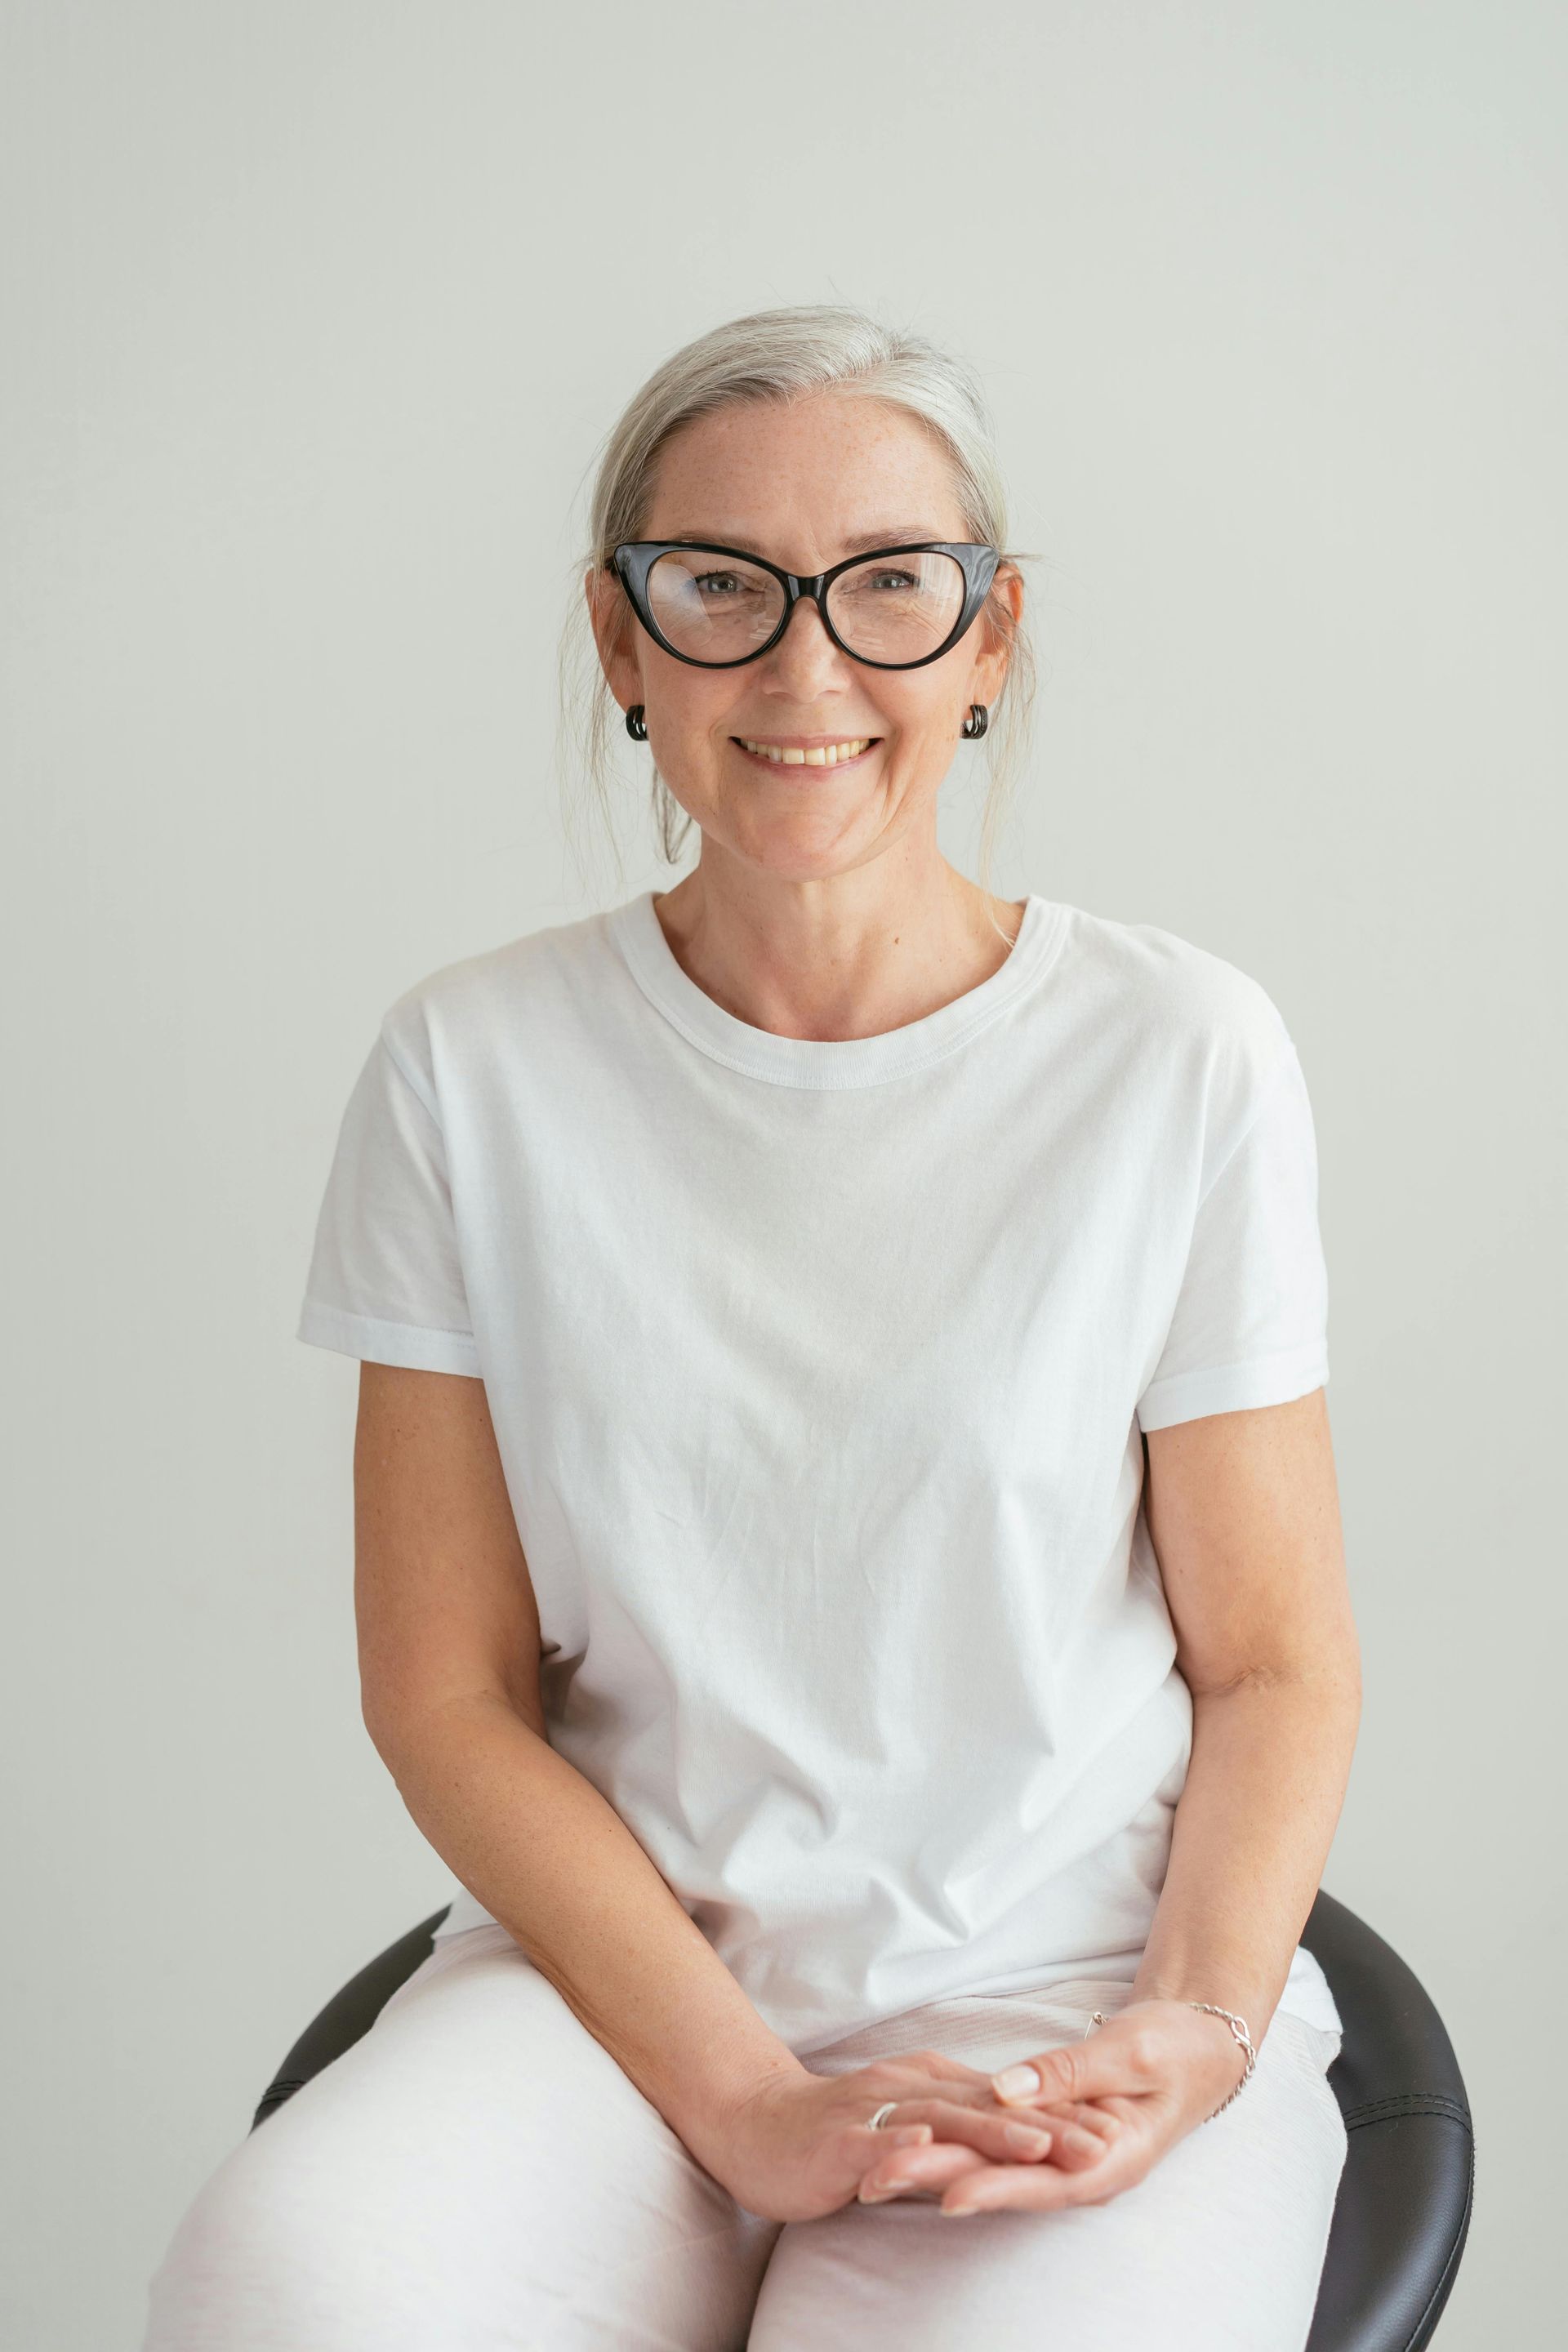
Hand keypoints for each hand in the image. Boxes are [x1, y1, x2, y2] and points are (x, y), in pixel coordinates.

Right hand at [700, 2045, 1111, 2224]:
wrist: (755, 2127)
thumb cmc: (834, 2134)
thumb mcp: (908, 2127)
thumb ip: (954, 2133)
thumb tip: (1011, 2145)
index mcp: (933, 2082)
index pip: (1010, 2100)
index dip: (1064, 2114)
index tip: (1116, 2129)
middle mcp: (913, 2086)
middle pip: (994, 2105)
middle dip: (1053, 2123)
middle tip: (1107, 2141)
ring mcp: (879, 2109)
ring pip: (949, 2118)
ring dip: (998, 2131)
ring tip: (1047, 2144)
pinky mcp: (846, 2137)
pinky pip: (884, 2140)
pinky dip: (914, 2145)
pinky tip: (939, 2153)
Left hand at [903, 1998, 1254, 2217]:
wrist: (1195, 2044)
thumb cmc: (1175, 2048)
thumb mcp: (1133, 2053)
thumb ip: (1072, 2072)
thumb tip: (1008, 2089)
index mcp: (1111, 2159)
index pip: (1044, 2182)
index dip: (996, 2189)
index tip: (946, 2196)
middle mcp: (1079, 2167)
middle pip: (1002, 2178)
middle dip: (939, 2179)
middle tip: (878, 2178)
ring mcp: (1060, 2153)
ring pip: (990, 2162)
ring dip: (933, 2165)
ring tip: (874, 2171)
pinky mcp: (1044, 2131)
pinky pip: (995, 2142)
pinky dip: (954, 2144)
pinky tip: (909, 2149)